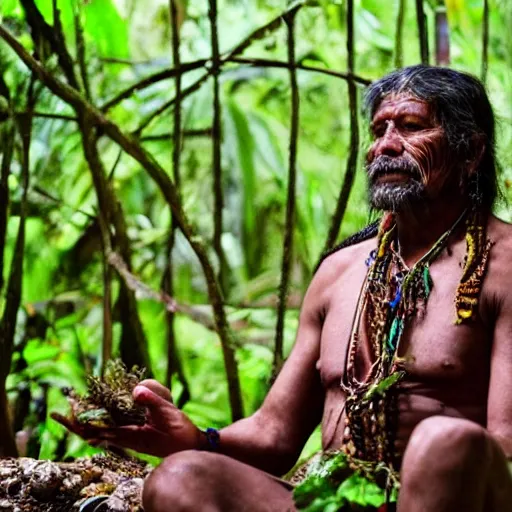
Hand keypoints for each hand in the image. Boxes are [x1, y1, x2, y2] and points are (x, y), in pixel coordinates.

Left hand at [51, 380, 200, 456]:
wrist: (190, 446)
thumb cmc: (180, 432)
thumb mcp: (167, 413)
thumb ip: (152, 401)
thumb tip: (134, 390)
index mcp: (130, 436)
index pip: (98, 430)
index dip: (80, 423)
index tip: (66, 413)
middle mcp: (127, 439)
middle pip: (95, 433)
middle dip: (78, 424)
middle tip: (62, 413)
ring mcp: (132, 438)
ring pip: (103, 432)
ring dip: (89, 424)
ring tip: (76, 413)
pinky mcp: (138, 436)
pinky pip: (114, 430)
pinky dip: (104, 423)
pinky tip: (102, 419)